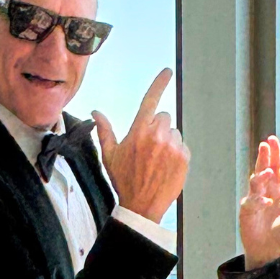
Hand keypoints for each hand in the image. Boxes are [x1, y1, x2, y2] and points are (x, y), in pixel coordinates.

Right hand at [92, 68, 189, 223]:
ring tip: (158, 161)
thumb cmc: (124, 180)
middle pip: (164, 117)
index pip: (151, 100)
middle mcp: (157, 135)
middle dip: (157, 128)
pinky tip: (166, 167)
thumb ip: (105, 130)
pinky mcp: (184, 157)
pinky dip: (177, 154)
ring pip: (174, 132)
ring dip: (168, 142)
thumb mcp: (110, 155)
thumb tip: (96, 112)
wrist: (142, 206)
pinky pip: (182, 146)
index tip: (167, 72)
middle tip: (149, 149)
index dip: (159, 83)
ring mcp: (172, 146)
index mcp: (138, 131)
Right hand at [240, 136, 279, 269]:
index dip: (275, 155)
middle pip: (263, 170)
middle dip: (263, 157)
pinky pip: (251, 202)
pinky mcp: (247, 211)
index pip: (276, 169)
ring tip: (268, 171)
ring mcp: (254, 201)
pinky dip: (257, 200)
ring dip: (261, 176)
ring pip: (255, 183)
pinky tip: (265, 202)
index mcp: (277, 192)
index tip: (272, 140)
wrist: (269, 251)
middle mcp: (264, 193)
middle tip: (264, 145)